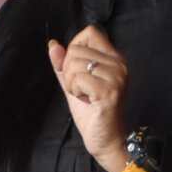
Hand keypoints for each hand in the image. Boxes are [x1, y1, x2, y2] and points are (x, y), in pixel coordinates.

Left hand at [47, 24, 129, 170]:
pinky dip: (74, 91)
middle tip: (81, 89)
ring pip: (75, 64)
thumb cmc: (92, 112)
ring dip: (71, 83)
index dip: (75, 47)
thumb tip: (52, 44)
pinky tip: (86, 100)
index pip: (90, 32)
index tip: (77, 68)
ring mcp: (116, 77)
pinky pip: (78, 79)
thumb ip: (63, 64)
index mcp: (114, 58)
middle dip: (69, 70)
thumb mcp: (74, 84)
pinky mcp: (109, 91)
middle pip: (77, 49)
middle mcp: (119, 64)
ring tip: (84, 96)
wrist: (106, 140)